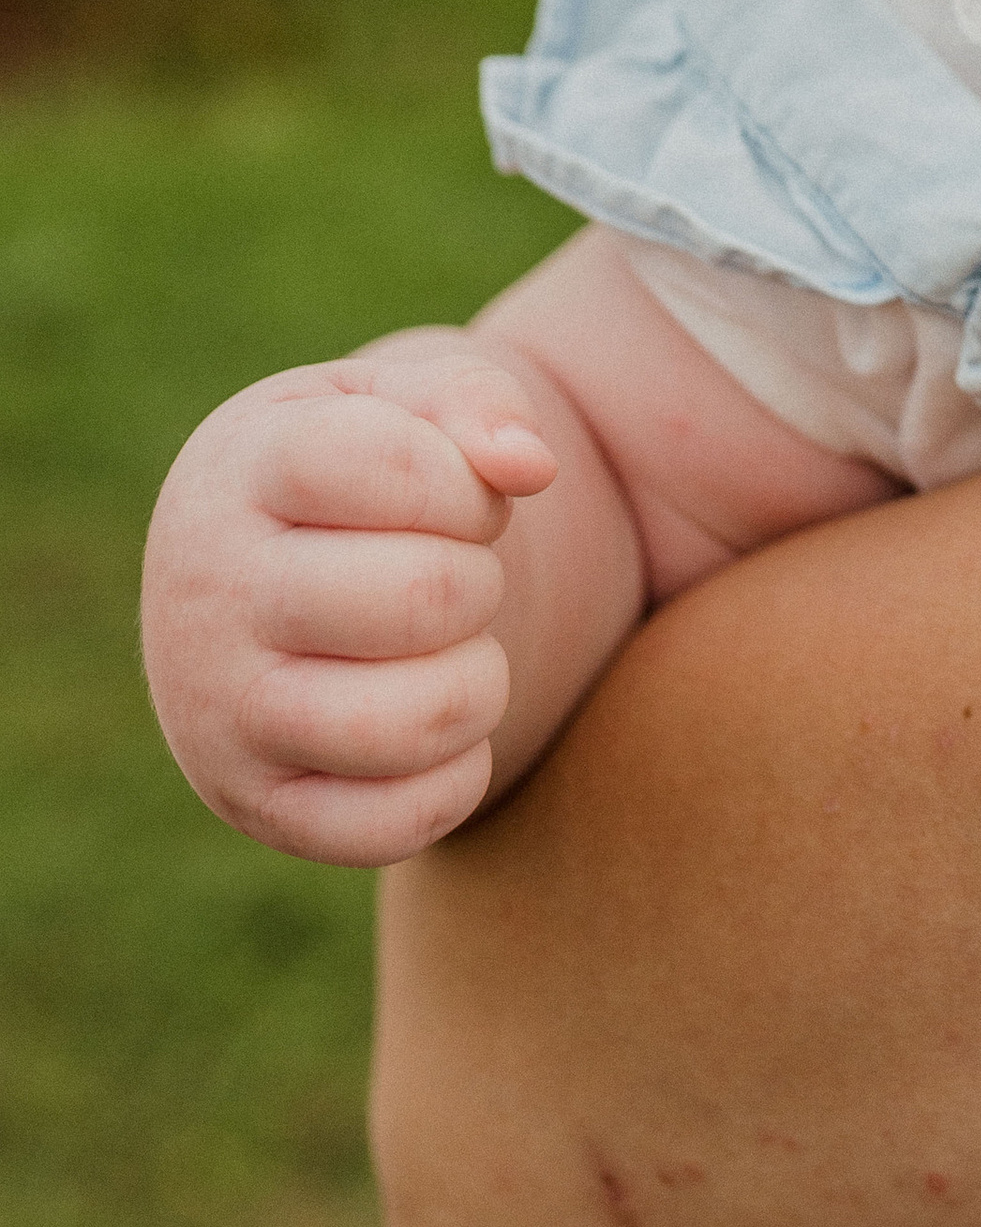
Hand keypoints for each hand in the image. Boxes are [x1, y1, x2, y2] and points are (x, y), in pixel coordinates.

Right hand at [141, 334, 556, 863]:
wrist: (261, 573)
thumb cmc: (362, 470)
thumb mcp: (405, 398)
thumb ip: (476, 400)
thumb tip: (526, 467)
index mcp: (242, 470)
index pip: (381, 465)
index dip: (462, 484)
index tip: (459, 493)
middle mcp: (209, 595)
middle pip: (420, 599)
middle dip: (481, 583)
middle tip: (456, 576)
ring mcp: (219, 713)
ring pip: (408, 724)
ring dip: (478, 684)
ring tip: (453, 650)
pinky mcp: (254, 807)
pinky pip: (391, 827)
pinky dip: (455, 780)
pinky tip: (441, 730)